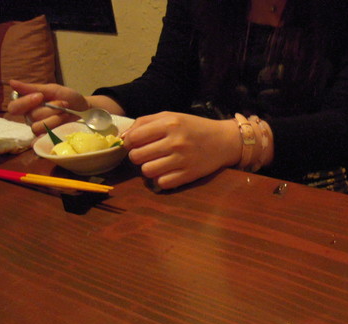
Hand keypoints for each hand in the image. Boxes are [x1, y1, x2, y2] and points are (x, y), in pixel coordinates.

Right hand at [8, 79, 90, 134]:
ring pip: (38, 127)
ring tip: (66, 114)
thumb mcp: (53, 90)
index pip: (14, 108)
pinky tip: (58, 130)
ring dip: (55, 119)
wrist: (86, 110)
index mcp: (28, 105)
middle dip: (50, 109)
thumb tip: (12, 83)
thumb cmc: (69, 98)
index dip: (25, 102)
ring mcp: (41, 130)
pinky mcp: (50, 139)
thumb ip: (33, 88)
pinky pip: (44, 139)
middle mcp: (31, 118)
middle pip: (32, 116)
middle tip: (63, 104)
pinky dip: (50, 135)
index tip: (40, 96)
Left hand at [124, 112, 241, 189]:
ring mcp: (182, 160)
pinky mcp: (189, 175)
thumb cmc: (194, 127)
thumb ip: (145, 122)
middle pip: (137, 156)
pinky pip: (162, 183)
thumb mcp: (171, 116)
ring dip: (149, 169)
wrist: (224, 141)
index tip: (136, 144)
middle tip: (148, 154)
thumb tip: (123, 138)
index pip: (134, 138)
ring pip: (147, 171)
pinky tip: (168, 172)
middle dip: (138, 157)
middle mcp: (175, 141)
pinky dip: (161, 179)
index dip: (129, 143)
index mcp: (169, 123)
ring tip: (158, 163)